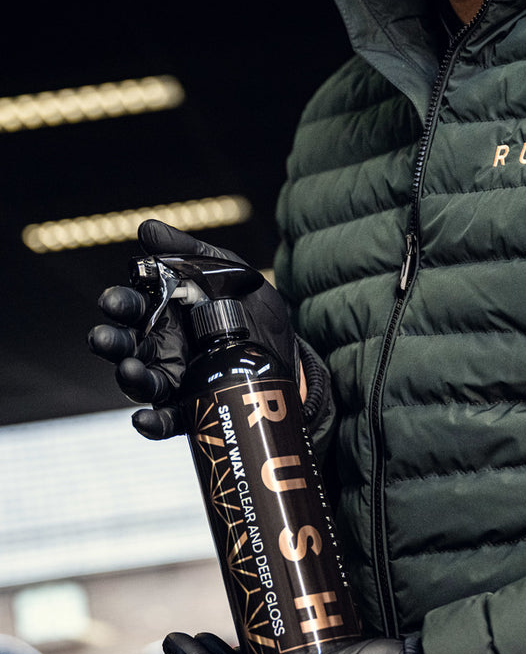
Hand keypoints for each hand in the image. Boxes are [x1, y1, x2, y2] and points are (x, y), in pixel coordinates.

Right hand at [88, 220, 299, 438]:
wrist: (290, 352)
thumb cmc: (251, 308)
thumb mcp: (227, 272)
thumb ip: (187, 252)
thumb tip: (146, 229)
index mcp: (162, 311)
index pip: (130, 306)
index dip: (118, 303)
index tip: (116, 301)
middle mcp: (160, 347)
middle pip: (125, 345)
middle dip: (111, 341)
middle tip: (107, 337)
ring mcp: (175, 379)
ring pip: (140, 382)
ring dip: (128, 377)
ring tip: (130, 370)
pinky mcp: (192, 408)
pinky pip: (167, 420)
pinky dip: (152, 424)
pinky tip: (145, 419)